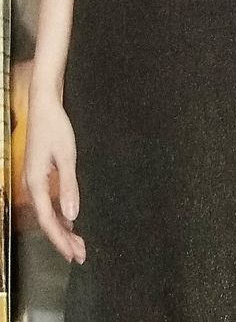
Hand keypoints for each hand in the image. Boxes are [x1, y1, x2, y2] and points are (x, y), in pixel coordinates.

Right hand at [23, 88, 85, 264]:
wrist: (44, 104)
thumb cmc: (55, 127)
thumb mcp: (66, 156)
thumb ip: (69, 186)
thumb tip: (72, 216)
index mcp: (35, 184)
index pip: (49, 221)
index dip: (61, 240)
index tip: (75, 255)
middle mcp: (31, 185)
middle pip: (46, 221)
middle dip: (63, 240)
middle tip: (81, 255)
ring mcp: (33, 180)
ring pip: (47, 212)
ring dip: (62, 228)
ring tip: (77, 243)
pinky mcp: (38, 174)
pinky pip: (47, 202)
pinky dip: (59, 214)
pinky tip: (70, 219)